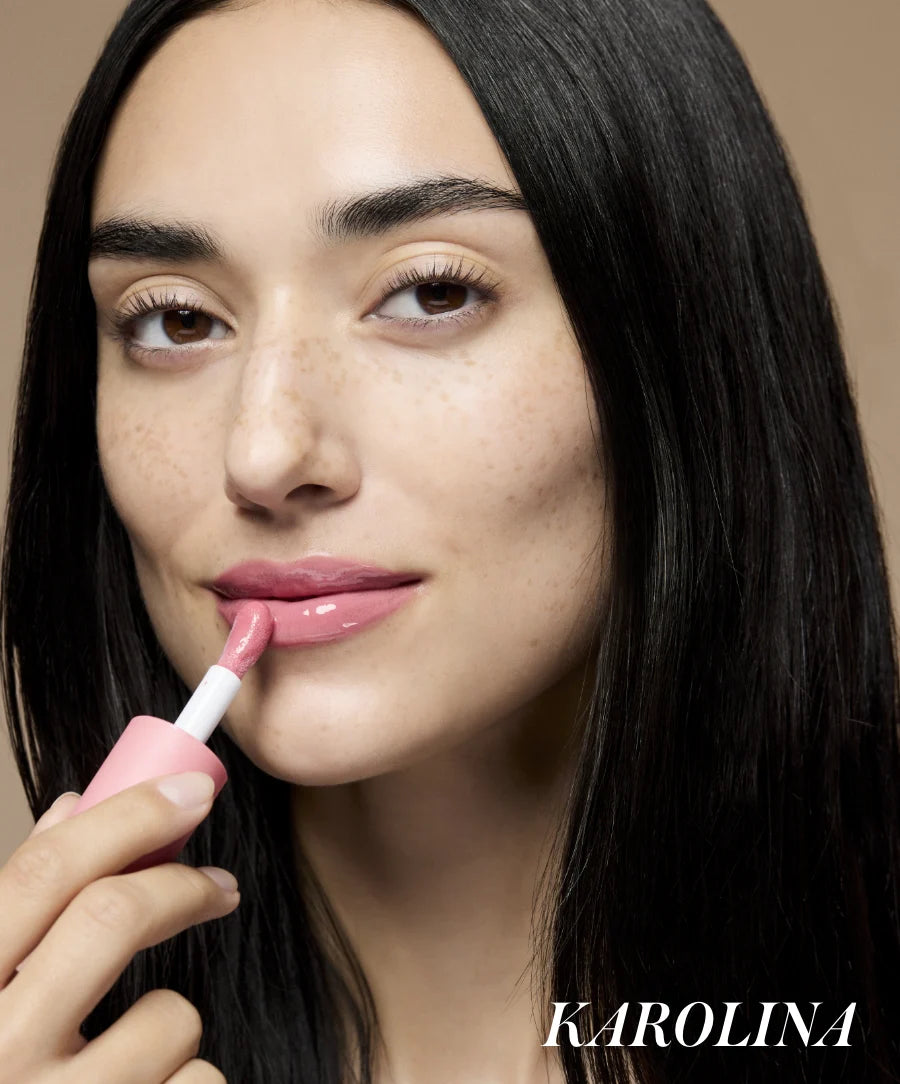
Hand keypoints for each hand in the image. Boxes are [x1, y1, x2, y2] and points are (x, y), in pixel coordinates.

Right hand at [0, 772, 237, 1080]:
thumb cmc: (2, 1074)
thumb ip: (19, 911)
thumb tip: (74, 809)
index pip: (43, 873)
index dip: (128, 815)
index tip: (192, 790)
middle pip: (113, 916)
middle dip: (182, 887)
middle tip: (219, 887)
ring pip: (170, 1019)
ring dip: (172, 1028)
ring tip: (133, 1063)